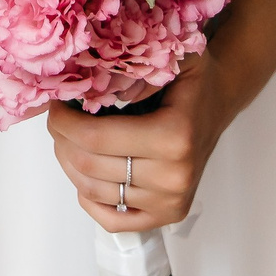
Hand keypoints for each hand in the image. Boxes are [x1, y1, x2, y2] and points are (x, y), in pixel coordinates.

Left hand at [47, 64, 233, 232]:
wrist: (219, 102)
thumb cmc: (190, 78)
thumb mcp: (171, 55)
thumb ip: (135, 63)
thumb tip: (87, 81)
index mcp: (175, 136)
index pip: (96, 138)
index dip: (64, 122)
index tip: (56, 103)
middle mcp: (174, 176)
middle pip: (89, 165)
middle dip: (62, 139)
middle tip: (58, 118)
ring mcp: (171, 201)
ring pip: (93, 191)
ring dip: (70, 163)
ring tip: (69, 139)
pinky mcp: (167, 216)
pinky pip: (112, 220)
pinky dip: (89, 198)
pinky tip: (87, 172)